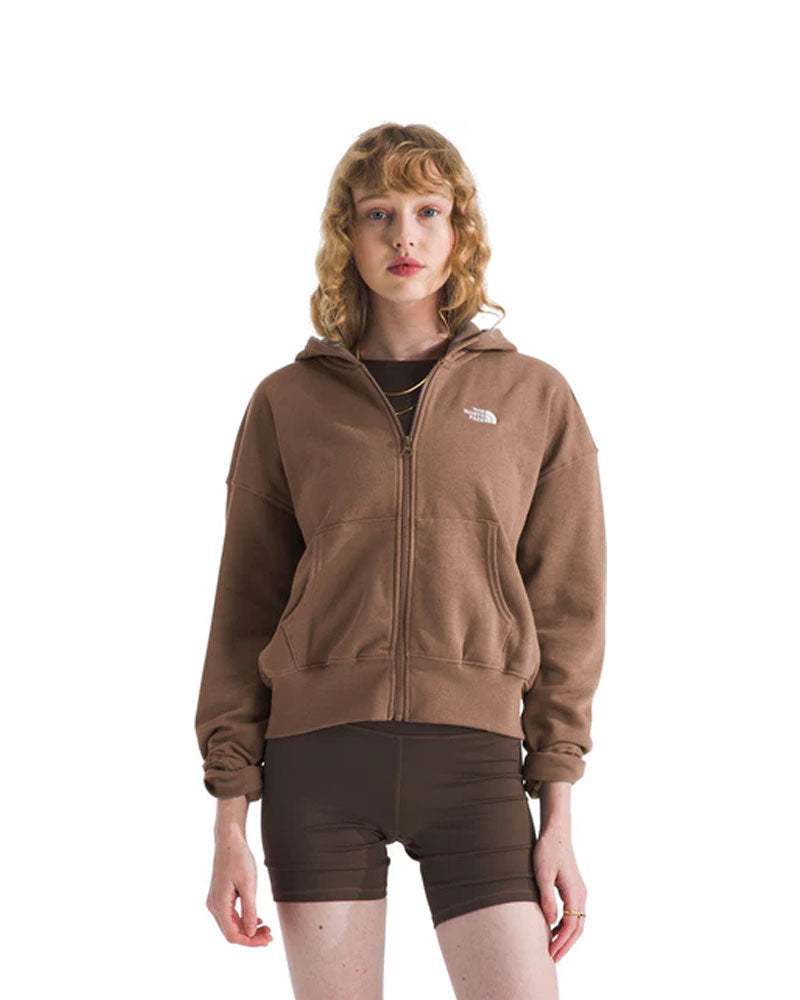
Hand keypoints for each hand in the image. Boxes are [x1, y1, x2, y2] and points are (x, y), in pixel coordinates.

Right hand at [206, 829, 273, 946]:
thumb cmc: (239, 858)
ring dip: (248, 929)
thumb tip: (250, 933)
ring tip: (266, 928)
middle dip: (251, 937)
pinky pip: (230, 915)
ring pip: (231, 925)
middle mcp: (213, 906)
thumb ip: (249, 910)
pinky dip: (243, 920)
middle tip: (270, 935)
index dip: (250, 941)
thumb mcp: (248, 885)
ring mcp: (215, 901)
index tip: (267, 940)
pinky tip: (257, 919)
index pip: (233, 935)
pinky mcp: (219, 895)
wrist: (229, 840)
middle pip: (231, 932)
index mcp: (219, 905)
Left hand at [533, 825, 586, 962]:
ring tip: (553, 948)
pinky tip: (553, 928)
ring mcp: (579, 891)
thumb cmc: (547, 850)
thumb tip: (550, 921)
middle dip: (566, 945)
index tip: (551, 954)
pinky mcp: (574, 888)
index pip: (571, 926)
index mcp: (575, 892)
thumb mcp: (542, 874)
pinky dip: (566, 925)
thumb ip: (547, 898)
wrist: (556, 832)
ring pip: (577, 921)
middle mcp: (581, 894)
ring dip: (567, 936)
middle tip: (553, 959)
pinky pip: (574, 913)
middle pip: (578, 928)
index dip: (562, 942)